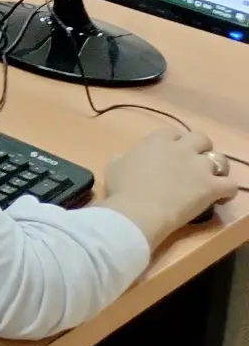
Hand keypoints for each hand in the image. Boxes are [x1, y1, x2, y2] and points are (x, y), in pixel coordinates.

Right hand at [101, 127, 237, 249]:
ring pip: (221, 160)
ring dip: (217, 169)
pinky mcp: (212, 187)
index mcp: (156, 141)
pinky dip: (228, 191)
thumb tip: (126, 158)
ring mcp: (199, 167)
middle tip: (193, 165)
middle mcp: (181, 149)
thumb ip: (124, 157)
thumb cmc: (122, 189)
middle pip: (201, 138)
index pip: (172, 134)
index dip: (173, 144)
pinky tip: (220, 198)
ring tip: (210, 181)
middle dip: (200, 149)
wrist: (137, 211)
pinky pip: (231, 185)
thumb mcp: (114, 165)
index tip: (169, 156)